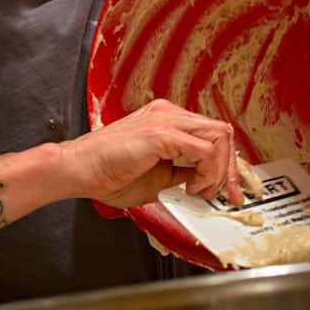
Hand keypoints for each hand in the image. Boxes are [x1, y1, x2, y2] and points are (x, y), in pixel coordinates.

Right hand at [62, 99, 242, 208]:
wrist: (78, 170)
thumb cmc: (106, 174)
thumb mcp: (158, 177)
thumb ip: (182, 173)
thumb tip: (204, 181)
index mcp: (166, 120)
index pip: (211, 134)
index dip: (227, 165)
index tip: (229, 190)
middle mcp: (168, 113)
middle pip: (221, 132)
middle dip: (232, 169)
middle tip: (228, 195)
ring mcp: (165, 119)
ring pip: (219, 136)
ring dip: (222, 171)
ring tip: (204, 192)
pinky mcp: (160, 133)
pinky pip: (204, 150)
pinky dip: (208, 172)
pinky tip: (193, 187)